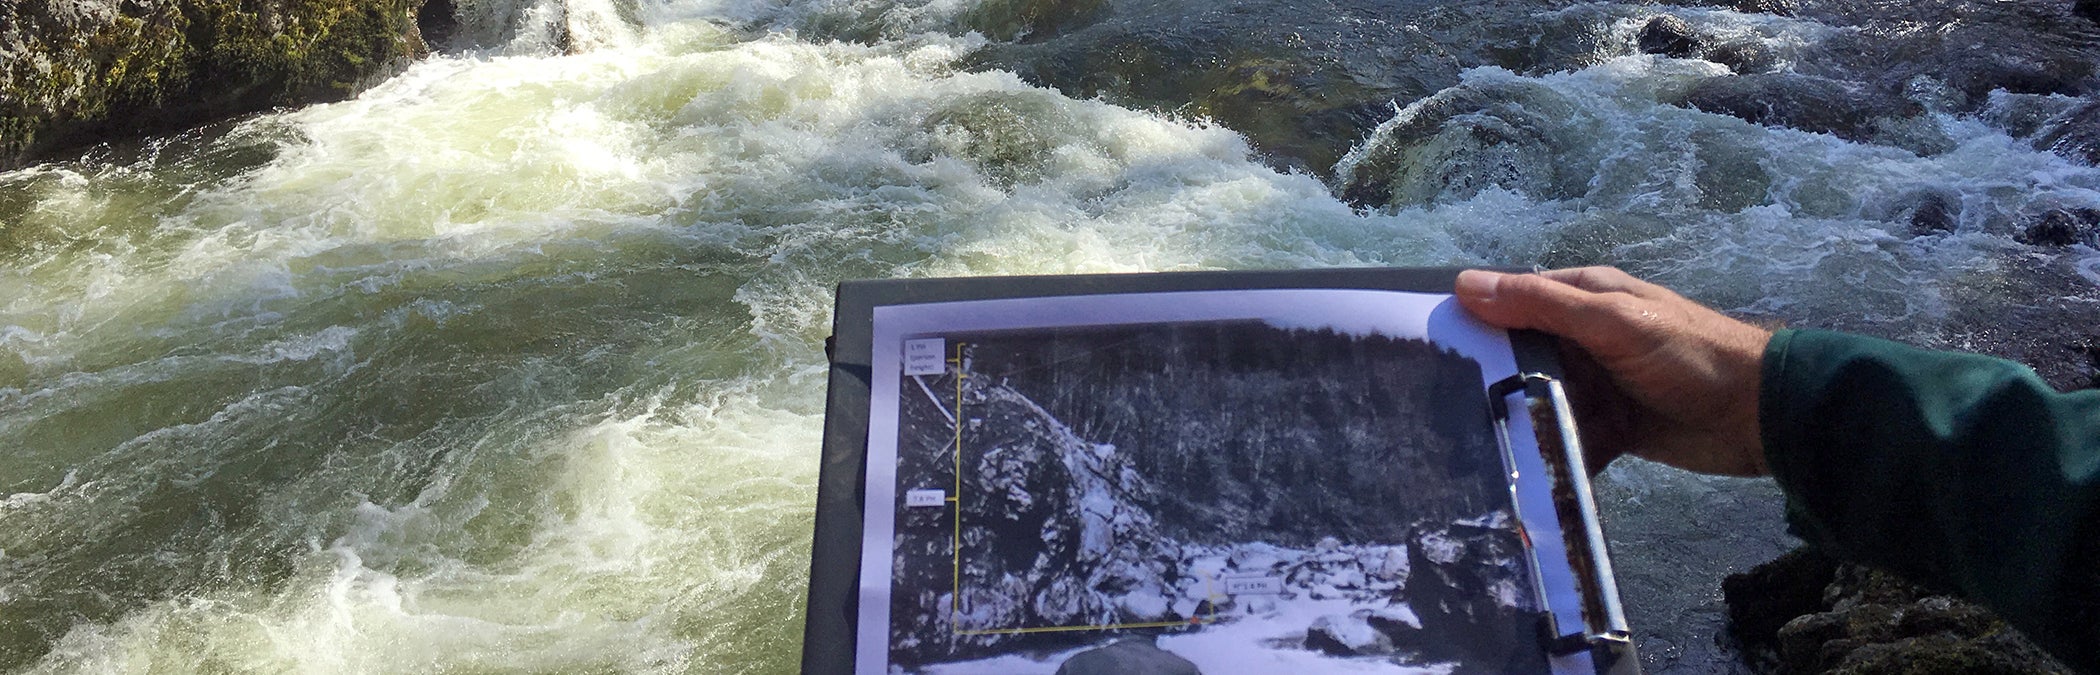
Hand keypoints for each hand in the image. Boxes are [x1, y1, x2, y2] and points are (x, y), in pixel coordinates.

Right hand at [1455, 267, 1772, 475]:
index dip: (1469, 320)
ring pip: (1535, 402)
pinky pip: (1562, 439)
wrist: (1758, 417)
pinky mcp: (1606, 428)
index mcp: (1581, 297)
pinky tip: (1516, 472)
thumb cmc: (1687, 354)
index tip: (1420, 346)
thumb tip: (1464, 286)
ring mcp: (1594, 385)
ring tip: (1469, 448)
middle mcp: (1581, 338)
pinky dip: (1547, 453)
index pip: (1510, 301)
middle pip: (1516, 357)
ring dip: (1515, 422)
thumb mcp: (1611, 321)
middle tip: (1435, 409)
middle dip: (1486, 380)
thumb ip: (1541, 305)